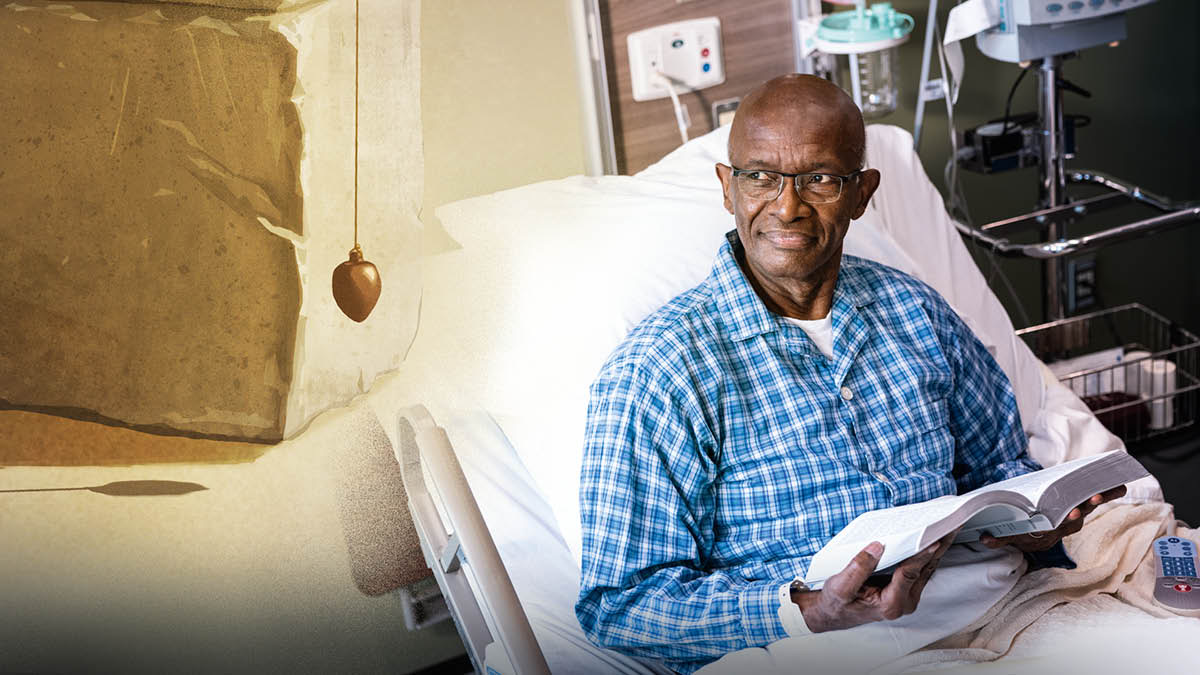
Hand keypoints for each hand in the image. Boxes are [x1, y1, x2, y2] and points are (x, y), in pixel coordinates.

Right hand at [793, 531, 956, 631]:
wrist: (834, 613)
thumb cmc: (836, 602)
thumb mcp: (840, 586)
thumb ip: (859, 568)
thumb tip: (877, 546)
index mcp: (890, 605)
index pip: (909, 575)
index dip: (921, 556)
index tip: (933, 541)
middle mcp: (904, 602)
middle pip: (925, 570)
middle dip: (939, 547)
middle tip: (950, 526)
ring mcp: (908, 596)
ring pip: (927, 569)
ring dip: (938, 548)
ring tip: (946, 527)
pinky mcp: (907, 589)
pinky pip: (921, 569)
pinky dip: (927, 553)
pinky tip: (932, 538)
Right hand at [980, 485, 1125, 552]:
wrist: (1038, 539)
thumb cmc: (1024, 535)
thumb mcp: (1010, 538)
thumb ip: (998, 539)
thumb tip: (983, 537)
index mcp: (1051, 531)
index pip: (1059, 525)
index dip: (1066, 520)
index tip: (1070, 514)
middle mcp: (1066, 525)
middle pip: (1079, 515)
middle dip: (1087, 505)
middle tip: (1094, 496)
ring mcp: (1075, 517)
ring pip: (1090, 506)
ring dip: (1103, 497)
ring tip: (1116, 486)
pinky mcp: (1082, 508)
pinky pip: (1097, 500)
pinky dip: (1110, 493)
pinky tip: (1122, 484)